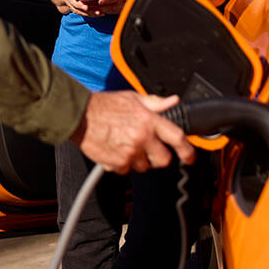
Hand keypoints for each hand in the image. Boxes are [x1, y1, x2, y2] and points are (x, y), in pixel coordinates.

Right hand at [72, 91, 195, 173]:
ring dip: (139, 160)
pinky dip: (122, 163)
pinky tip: (115, 149)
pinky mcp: (118, 163)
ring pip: (144, 167)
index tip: (190, 157)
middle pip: (164, 160)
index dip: (188, 150)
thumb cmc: (103, 105)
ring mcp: (130, 152)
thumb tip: (172, 101)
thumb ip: (155, 103)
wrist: (79, 116)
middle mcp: (142, 137)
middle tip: (148, 149)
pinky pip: (127, 170)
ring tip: (125, 145)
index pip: (177, 137)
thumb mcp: (132, 98)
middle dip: (158, 157)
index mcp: (149, 120)